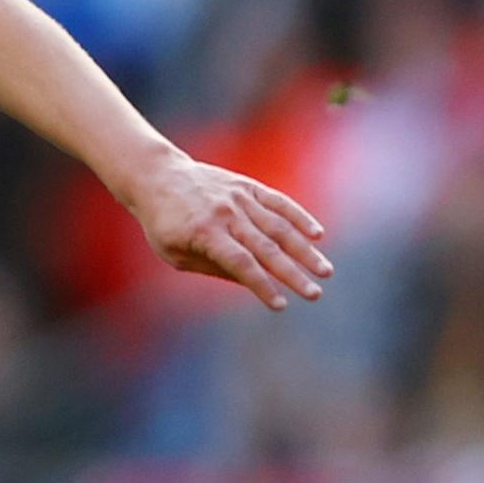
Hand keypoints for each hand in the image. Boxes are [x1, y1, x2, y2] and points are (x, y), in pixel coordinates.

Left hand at [121, 151, 331, 309]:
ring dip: (305, 250)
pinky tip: (318, 235)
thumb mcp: (176, 254)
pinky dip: (299, 217)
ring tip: (325, 272)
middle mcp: (226, 214)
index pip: (240, 264)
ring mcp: (239, 198)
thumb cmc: (163, 223)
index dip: (262, 285)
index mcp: (204, 234)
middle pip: (266, 248)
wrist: (158, 177)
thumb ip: (214, 267)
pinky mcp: (248, 186)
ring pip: (279, 226)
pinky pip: (279, 202)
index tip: (281, 305)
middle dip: (293, 274)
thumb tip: (252, 282)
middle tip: (315, 294)